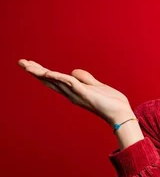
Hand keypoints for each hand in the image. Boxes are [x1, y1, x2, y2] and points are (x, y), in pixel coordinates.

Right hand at [18, 59, 133, 124]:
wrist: (122, 114)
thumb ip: (85, 79)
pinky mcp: (85, 94)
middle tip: (20, 62)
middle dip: (35, 71)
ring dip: (41, 72)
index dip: (42, 72)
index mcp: (74, 91)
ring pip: (55, 81)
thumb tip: (73, 71)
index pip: (54, 80)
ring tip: (27, 65)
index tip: (29, 64)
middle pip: (50, 80)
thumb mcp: (96, 86)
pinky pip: (69, 83)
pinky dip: (58, 77)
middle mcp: (72, 94)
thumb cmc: (111, 102)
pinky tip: (48, 72)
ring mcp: (77, 94)